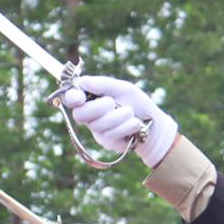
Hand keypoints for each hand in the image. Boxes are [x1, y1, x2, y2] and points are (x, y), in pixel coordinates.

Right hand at [54, 75, 178, 166]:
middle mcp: (89, 116)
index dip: (70, 97)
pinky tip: (135, 123)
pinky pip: (112, 133)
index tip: (78, 97)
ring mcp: (96, 130)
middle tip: (112, 102)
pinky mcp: (106, 142)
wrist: (152, 122)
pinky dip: (127, 125)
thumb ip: (102, 84)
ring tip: (130, 112)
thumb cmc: (135, 103)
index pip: (71, 99)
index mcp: (90, 99)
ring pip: (99, 124)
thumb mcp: (122, 88)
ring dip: (120, 115)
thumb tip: (83, 81)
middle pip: (80, 114)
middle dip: (98, 107)